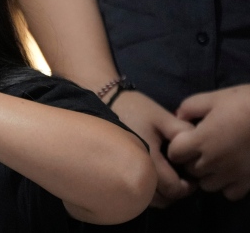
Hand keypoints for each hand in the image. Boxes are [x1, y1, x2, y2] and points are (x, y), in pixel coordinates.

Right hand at [110, 90, 195, 206]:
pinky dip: (146, 192)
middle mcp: (133, 171)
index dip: (187, 187)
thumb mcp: (161, 116)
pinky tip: (151, 178)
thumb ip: (182, 132)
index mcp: (149, 159)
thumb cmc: (134, 108)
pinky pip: (133, 193)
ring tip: (167, 180)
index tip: (193, 178)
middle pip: (160, 199)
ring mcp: (121, 174)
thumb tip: (199, 148)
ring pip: (146, 200)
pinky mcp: (115, 173)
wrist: (103, 101)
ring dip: (160, 195)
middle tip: (183, 180)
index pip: (172, 188)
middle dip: (175, 193)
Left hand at [167, 84, 249, 200]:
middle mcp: (213, 161)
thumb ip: (189, 108)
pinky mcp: (249, 182)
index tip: (187, 140)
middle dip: (192, 161)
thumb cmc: (245, 103)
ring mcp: (232, 174)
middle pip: (190, 170)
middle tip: (202, 149)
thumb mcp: (214, 98)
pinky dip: (228, 186)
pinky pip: (229, 193)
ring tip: (217, 161)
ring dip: (208, 175)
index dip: (177, 147)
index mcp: (201, 140)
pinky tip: (232, 171)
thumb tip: (178, 118)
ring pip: (207, 185)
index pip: (174, 154)